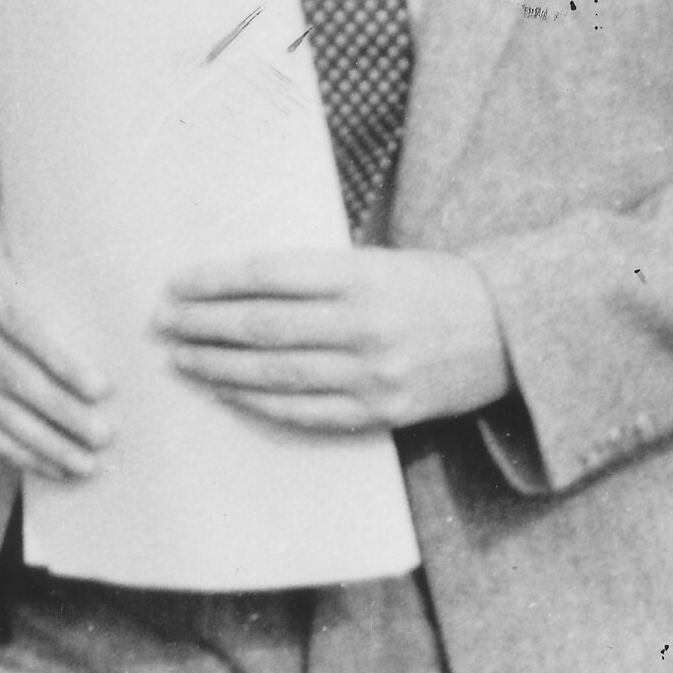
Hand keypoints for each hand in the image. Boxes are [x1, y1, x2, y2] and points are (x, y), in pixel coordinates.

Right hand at [0, 197, 112, 480]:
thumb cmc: (1, 237)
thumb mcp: (26, 240)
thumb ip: (59, 275)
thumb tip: (123, 317)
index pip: (20, 323)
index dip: (60, 360)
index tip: (102, 388)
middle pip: (7, 373)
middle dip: (57, 411)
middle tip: (102, 435)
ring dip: (40, 441)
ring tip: (82, 462)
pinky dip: (12, 448)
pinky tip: (47, 464)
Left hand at [161, 248, 512, 434]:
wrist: (509, 333)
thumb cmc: (431, 285)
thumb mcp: (377, 259)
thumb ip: (317, 271)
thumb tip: (236, 280)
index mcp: (360, 275)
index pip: (267, 275)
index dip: (214, 280)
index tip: (175, 283)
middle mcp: (364, 325)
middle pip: (261, 327)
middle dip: (202, 326)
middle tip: (162, 324)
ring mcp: (373, 375)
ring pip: (274, 374)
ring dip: (217, 367)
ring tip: (180, 359)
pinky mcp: (381, 413)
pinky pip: (304, 414)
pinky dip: (256, 404)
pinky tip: (224, 392)